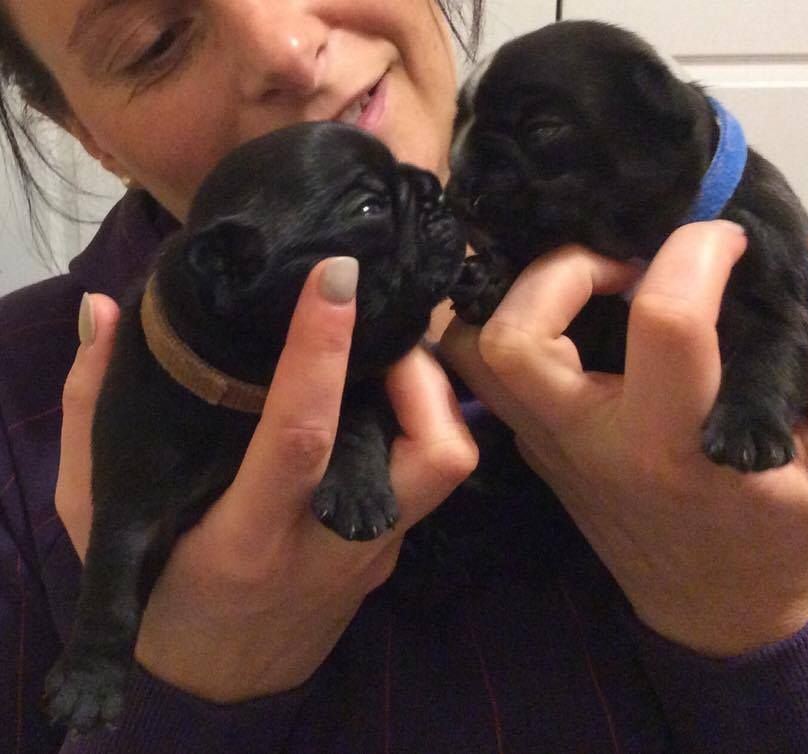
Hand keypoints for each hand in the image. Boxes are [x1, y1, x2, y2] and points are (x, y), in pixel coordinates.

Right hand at [56, 258, 476, 700]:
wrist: (221, 682)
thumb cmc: (156, 591)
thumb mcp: (97, 514)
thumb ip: (93, 412)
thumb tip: (106, 312)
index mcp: (247, 538)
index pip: (302, 438)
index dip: (322, 354)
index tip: (333, 279)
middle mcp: (330, 545)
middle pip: (427, 452)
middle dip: (419, 371)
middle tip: (382, 320)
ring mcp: (375, 552)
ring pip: (447, 461)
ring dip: (431, 394)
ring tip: (385, 351)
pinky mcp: (393, 553)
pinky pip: (427, 475)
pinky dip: (417, 422)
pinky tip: (379, 397)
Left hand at [440, 223, 807, 656]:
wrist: (716, 606)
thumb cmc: (790, 529)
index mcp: (675, 447)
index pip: (663, 322)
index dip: (698, 253)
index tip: (728, 242)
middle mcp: (591, 444)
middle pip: (514, 337)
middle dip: (565, 269)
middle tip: (626, 263)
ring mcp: (548, 447)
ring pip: (474, 351)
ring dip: (518, 295)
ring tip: (591, 282)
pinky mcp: (535, 446)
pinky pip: (490, 370)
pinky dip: (513, 320)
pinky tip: (573, 310)